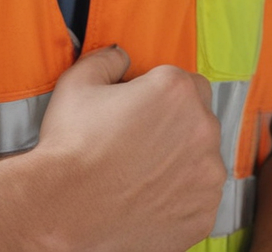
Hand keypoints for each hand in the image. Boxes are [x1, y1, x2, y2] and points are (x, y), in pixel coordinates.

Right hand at [29, 46, 223, 251]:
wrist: (64, 211)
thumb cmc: (71, 146)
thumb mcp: (79, 81)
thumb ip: (109, 58)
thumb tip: (122, 56)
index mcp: (177, 91)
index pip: (189, 82)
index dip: (164, 95)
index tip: (144, 109)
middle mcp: (202, 130)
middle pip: (199, 119)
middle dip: (177, 126)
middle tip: (140, 141)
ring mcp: (207, 178)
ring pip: (203, 160)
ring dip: (182, 162)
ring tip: (142, 172)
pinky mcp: (204, 216)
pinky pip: (201, 198)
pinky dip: (181, 197)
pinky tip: (149, 196)